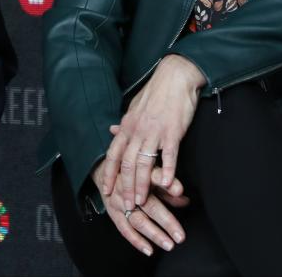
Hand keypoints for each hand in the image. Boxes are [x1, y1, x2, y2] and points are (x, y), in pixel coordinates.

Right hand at [90, 161, 187, 255]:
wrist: (106, 172)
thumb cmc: (134, 174)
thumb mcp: (151, 174)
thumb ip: (168, 188)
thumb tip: (185, 200)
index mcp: (141, 173)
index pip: (156, 178)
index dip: (169, 185)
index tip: (180, 191)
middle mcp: (129, 186)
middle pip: (149, 205)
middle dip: (166, 221)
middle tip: (180, 236)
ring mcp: (119, 200)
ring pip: (137, 220)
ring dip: (154, 234)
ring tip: (168, 244)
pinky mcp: (112, 211)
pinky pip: (124, 228)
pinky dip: (136, 240)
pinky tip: (149, 250)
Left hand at [100, 54, 204, 212]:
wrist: (176, 76)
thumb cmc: (157, 92)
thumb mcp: (135, 107)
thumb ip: (125, 123)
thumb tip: (111, 131)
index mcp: (127, 126)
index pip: (113, 155)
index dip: (108, 174)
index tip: (106, 191)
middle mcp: (137, 130)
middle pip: (127, 164)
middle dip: (125, 187)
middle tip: (126, 206)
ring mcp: (154, 131)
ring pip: (144, 163)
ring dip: (142, 184)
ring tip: (141, 201)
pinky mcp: (173, 131)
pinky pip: (168, 154)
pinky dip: (167, 170)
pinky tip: (166, 184)